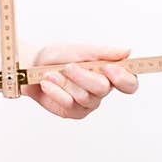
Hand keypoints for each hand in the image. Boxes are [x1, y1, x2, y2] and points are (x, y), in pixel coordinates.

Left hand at [22, 43, 138, 118]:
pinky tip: (47, 83)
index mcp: (109, 73)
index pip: (129, 83)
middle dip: (83, 76)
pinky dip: (56, 91)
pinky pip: (69, 104)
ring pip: (85, 96)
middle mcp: (102, 90)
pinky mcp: (73, 112)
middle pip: (103, 88)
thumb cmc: (57, 57)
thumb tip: (126, 52)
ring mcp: (88, 103)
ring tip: (52, 73)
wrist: (32, 67)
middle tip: (68, 66)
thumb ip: (102, 52)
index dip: (123, 79)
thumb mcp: (79, 49)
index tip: (108, 68)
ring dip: (65, 82)